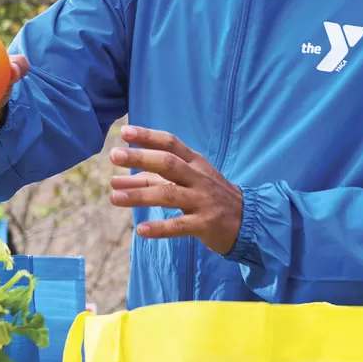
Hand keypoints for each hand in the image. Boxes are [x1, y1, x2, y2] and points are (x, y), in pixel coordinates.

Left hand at [108, 126, 243, 255]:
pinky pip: (180, 225)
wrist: (248, 220)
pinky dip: (160, 228)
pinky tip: (141, 230)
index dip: (148, 136)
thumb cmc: (208, 196)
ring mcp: (203, 200)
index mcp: (194, 162)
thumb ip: (149, 181)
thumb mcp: (184, 182)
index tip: (124, 131)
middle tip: (114, 155)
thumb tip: (115, 182)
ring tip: (114, 197)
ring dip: (140, 195)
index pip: (170, 143)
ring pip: (169, 194)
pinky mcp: (206, 224)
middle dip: (140, 158)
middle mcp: (198, 178)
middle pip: (168, 163)